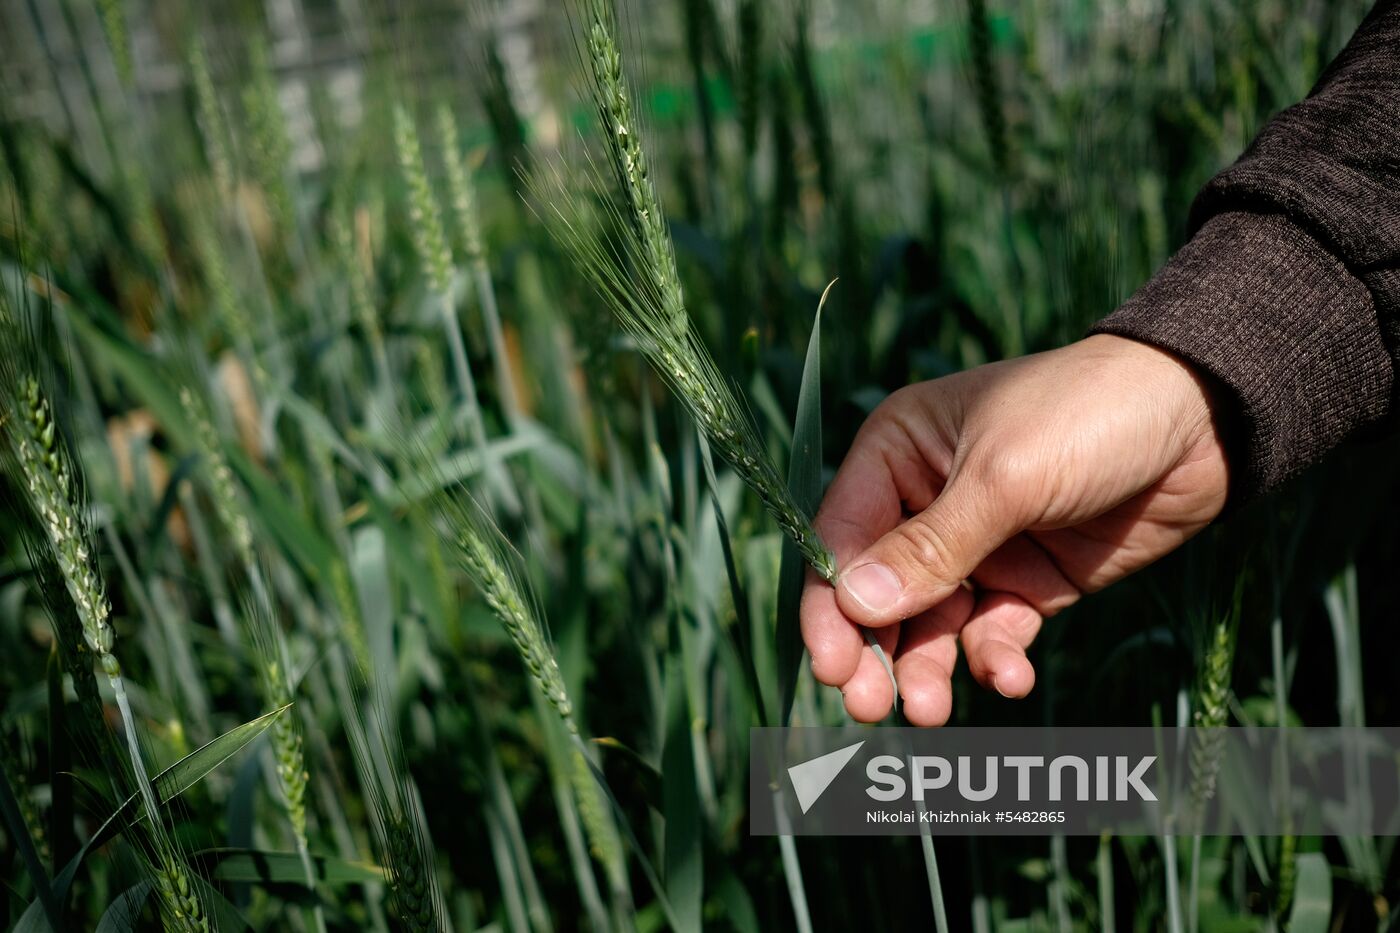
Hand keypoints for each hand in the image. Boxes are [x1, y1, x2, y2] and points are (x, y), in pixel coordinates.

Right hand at [801, 334, 1229, 724]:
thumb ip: (931, 548)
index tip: (830, 666)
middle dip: (873, 650)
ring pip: (932, 623)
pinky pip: (994, 633)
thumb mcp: (1005, 478)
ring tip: (929, 713)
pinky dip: (995, 660)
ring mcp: (978, 546)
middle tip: (866, 706)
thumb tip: (855, 605)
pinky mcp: (1028, 583)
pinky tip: (1011, 678)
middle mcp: (926, 501)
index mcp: (899, 451)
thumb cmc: (1088, 416)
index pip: (843, 537)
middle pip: (879, 591)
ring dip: (926, 668)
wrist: (1204, 422)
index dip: (831, 604)